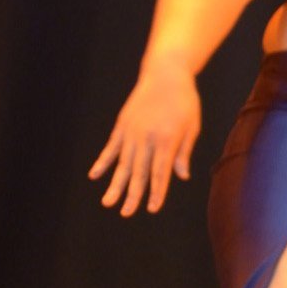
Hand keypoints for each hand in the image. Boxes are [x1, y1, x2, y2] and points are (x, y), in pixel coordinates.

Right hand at [90, 59, 201, 214]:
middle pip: (138, 172)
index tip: (152, 209)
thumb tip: (181, 177)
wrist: (166, 73)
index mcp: (167, 140)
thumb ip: (183, 152)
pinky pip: (111, 147)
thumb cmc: (185, 101)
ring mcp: (132, 131)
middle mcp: (147, 138)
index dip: (156, 192)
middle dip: (133, 194)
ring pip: (122, 163)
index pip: (160, 172)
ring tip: (108, 202)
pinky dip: (102, 162)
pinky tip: (94, 176)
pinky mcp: (122, 125)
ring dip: (115, 184)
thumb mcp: (191, 126)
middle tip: (126, 213)